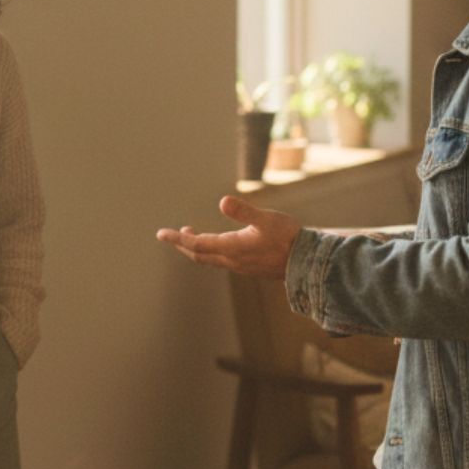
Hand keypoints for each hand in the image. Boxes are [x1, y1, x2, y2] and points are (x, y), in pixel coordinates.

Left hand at [155, 195, 300, 279]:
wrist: (307, 262)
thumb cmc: (288, 237)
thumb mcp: (266, 219)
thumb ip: (244, 211)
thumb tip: (223, 201)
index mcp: (232, 248)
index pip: (196, 244)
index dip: (177, 239)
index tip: (161, 234)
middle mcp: (232, 260)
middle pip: (198, 255)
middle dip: (182, 245)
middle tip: (170, 235)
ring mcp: (240, 266)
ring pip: (210, 259)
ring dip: (195, 247)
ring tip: (189, 233)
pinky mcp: (248, 267)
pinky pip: (221, 261)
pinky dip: (210, 251)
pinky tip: (216, 243)